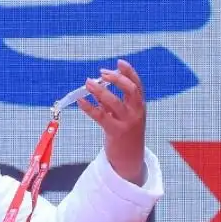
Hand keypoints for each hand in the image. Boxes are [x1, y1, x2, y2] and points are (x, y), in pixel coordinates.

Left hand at [77, 60, 146, 184]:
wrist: (130, 159)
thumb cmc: (125, 133)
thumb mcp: (122, 115)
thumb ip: (111, 102)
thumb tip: (95, 87)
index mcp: (140, 106)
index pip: (137, 85)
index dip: (129, 72)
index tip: (119, 62)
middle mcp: (136, 112)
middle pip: (130, 90)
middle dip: (117, 79)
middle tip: (102, 73)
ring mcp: (127, 122)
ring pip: (114, 102)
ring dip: (100, 91)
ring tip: (87, 83)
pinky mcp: (116, 132)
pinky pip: (101, 117)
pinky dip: (89, 108)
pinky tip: (80, 102)